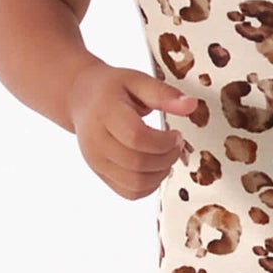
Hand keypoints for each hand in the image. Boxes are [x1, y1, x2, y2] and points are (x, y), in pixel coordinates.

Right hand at [67, 62, 199, 199]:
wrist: (81, 99)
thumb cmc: (110, 89)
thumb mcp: (137, 81)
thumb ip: (163, 94)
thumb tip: (191, 105)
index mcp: (105, 114)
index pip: (136, 138)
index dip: (163, 141)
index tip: (175, 134)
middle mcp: (97, 142)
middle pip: (137, 164)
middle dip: (167, 158)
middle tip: (176, 145)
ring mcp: (97, 162)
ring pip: (135, 184)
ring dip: (161, 174)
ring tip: (167, 155)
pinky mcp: (101, 174)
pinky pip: (130, 192)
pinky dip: (150, 185)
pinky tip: (156, 167)